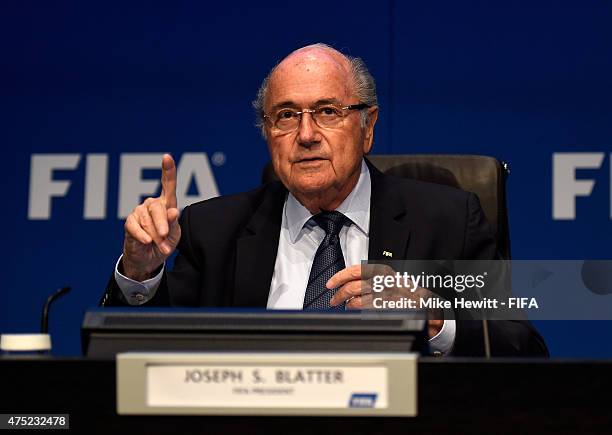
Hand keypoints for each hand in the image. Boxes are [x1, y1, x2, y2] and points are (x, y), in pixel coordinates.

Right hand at [122, 154, 180, 280]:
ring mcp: (139, 212)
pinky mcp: (130, 223)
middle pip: (158, 207)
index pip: (168, 185)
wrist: (149, 260)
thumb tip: (173, 211)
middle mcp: (152, 204)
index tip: (167, 157)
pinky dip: (143, 235)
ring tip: (160, 245)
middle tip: (166, 236)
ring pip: (148, 220)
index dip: (168, 171)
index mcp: (166, 204)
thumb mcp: (174, 236)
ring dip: (156, 235)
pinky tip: (147, 241)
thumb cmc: (164, 244)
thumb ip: (174, 223)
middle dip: (163, 224)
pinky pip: (135, 227)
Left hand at [327, 264, 443, 338]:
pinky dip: (356, 312)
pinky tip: (354, 311)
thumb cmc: (404, 291)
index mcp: (382, 271)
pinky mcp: (385, 310)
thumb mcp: (388, 278)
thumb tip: (347, 281)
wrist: (424, 303)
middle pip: (352, 287)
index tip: (330, 283)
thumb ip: (370, 277)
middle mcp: (382, 282)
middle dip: (338, 295)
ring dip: (346, 305)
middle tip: (334, 300)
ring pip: (355, 300)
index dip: (339, 277)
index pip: (355, 271)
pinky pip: (364, 311)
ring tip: (345, 306)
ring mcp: (384, 297)